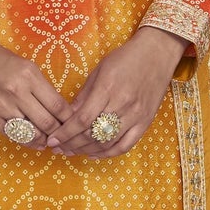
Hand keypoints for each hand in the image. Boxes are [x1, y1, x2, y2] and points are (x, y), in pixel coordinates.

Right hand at [0, 24, 71, 146]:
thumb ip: (40, 86)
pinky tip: (34, 141)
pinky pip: (14, 135)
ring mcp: (2, 106)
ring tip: (50, 141)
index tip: (74, 124)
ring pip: (32, 133)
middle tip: (65, 137)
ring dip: (44, 140)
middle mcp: (17, 92)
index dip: (70, 120)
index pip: (58, 105)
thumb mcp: (24, 65)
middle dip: (59, 134)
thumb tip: (58, 109)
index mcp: (29, 75)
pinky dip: (27, 141)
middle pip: (48, 123)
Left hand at [46, 26, 186, 157]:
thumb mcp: (99, 70)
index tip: (52, 140)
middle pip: (92, 134)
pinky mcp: (145, 123)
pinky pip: (125, 145)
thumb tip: (67, 115)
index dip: (65, 133)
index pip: (82, 119)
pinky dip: (108, 153)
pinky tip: (93, 154)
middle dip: (71, 144)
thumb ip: (84, 95)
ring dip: (86, 150)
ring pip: (107, 143)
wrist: (157, 55)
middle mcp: (123, 105)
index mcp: (108, 88)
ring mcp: (136, 116)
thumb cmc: (126, 58)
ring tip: (71, 152)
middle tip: (57, 148)